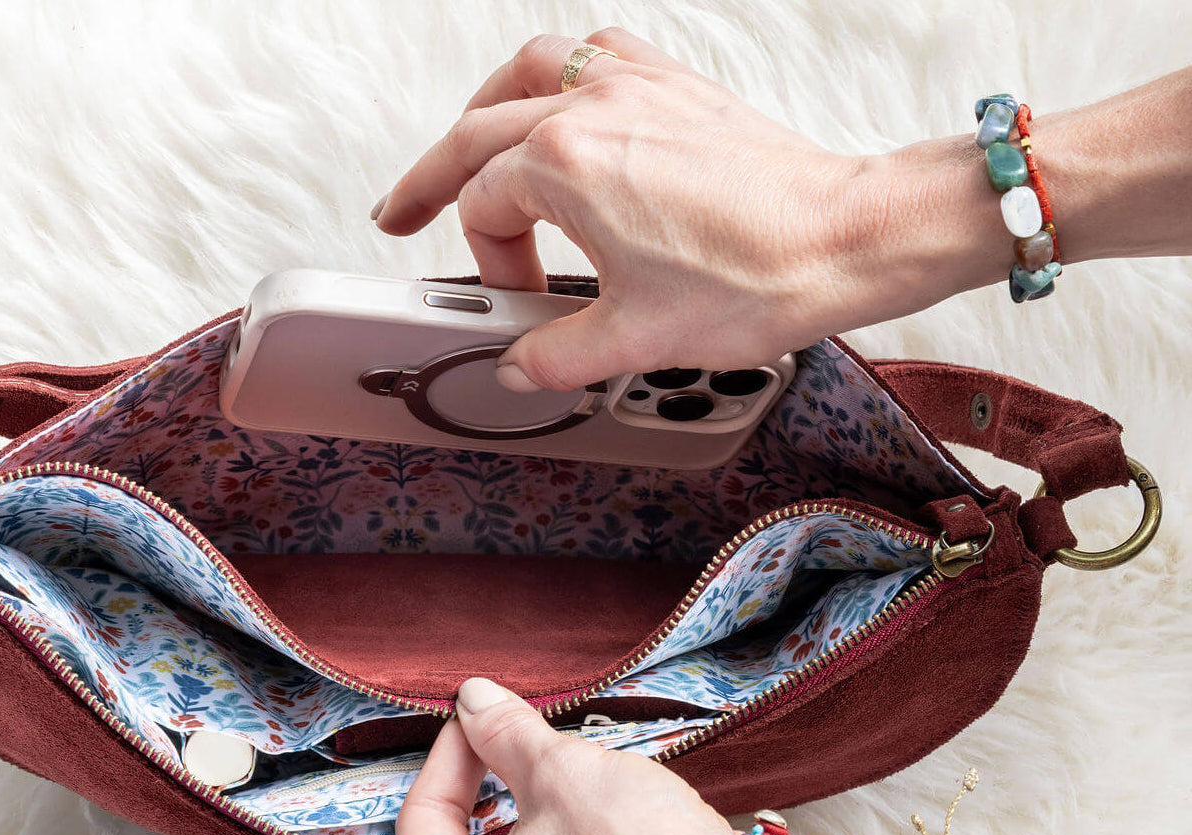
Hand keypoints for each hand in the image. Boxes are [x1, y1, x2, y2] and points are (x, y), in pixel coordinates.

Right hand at [372, 27, 902, 392]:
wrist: (847, 240)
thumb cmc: (759, 276)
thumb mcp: (635, 339)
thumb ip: (554, 356)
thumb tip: (517, 368)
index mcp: (567, 164)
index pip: (483, 207)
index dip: (487, 265)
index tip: (518, 302)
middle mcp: (593, 107)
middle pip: (476, 133)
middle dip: (430, 180)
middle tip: (400, 213)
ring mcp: (637, 87)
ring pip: (526, 72)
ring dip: (483, 113)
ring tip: (467, 149)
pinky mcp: (677, 87)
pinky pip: (593, 54)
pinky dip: (557, 76)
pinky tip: (559, 106)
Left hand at [391, 677, 737, 834]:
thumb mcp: (556, 771)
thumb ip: (501, 734)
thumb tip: (473, 702)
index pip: (419, 827)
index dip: (446, 759)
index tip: (472, 722)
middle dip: (471, 797)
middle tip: (496, 743)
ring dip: (505, 833)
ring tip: (535, 779)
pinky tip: (568, 830)